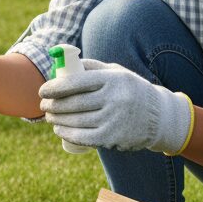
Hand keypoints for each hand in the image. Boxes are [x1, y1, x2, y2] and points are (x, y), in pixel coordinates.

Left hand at [38, 58, 192, 153]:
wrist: (160, 117)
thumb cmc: (130, 90)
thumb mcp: (116, 72)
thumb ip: (91, 66)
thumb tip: (63, 64)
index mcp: (112, 79)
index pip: (75, 82)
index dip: (54, 87)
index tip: (42, 90)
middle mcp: (113, 99)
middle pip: (72, 103)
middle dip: (53, 105)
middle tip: (43, 104)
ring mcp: (113, 120)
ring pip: (75, 121)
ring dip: (56, 119)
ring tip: (49, 116)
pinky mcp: (113, 138)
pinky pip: (83, 137)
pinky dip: (67, 133)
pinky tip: (58, 129)